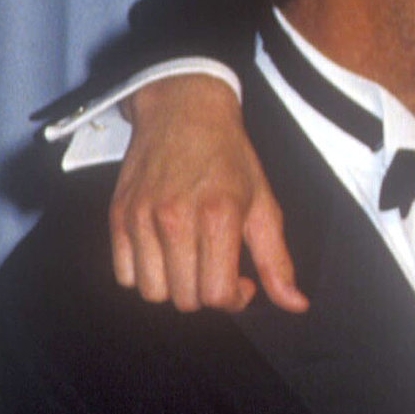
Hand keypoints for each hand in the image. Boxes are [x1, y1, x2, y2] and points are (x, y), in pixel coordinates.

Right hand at [110, 75, 306, 312]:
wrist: (182, 110)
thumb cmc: (227, 156)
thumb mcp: (263, 204)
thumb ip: (277, 260)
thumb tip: (296, 304)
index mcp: (218, 216)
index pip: (216, 295)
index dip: (234, 299)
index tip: (241, 282)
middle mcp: (175, 218)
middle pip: (185, 299)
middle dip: (206, 293)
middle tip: (216, 268)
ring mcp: (141, 217)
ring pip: (153, 293)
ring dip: (174, 288)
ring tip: (189, 263)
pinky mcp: (118, 215)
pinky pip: (125, 275)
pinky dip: (144, 275)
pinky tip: (164, 255)